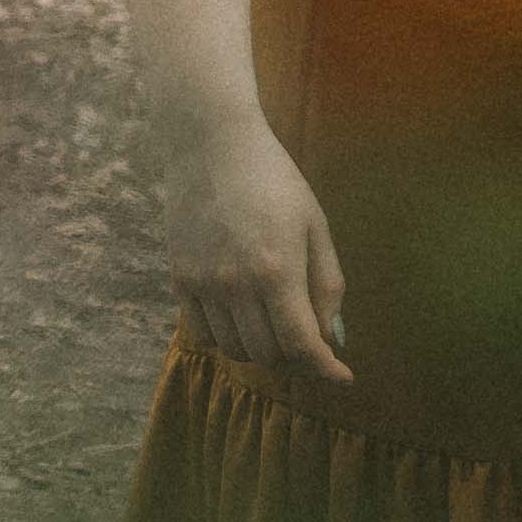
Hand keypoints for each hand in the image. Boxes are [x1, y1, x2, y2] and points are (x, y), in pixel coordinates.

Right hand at [165, 117, 353, 384]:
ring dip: (262, 350)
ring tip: (277, 325)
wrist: (211, 144)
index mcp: (277, 269)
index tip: (343, 377)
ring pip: (235, 349)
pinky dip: (227, 339)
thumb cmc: (274, 180)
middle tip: (312, 343)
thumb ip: (326, 284)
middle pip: (268, 354)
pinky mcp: (179, 280)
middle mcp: (236, 283)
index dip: (325, 369)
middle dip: (297, 358)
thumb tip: (332, 337)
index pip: (302, 344)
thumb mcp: (315, 225)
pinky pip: (203, 335)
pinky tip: (243, 318)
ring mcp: (203, 284)